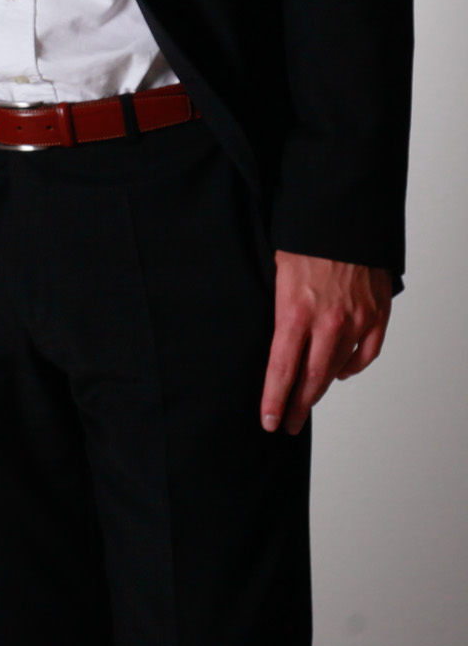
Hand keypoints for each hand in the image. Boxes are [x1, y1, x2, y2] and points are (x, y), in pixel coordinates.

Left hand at [260, 251, 391, 433]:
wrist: (344, 221)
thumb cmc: (303, 244)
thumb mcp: (276, 276)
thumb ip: (279, 313)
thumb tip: (275, 344)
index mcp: (295, 312)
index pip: (282, 368)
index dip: (275, 398)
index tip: (268, 420)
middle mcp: (327, 322)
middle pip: (311, 378)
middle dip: (297, 406)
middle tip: (287, 425)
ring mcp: (356, 321)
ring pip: (338, 368)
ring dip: (321, 389)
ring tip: (306, 404)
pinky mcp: (377, 316)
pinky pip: (366, 354)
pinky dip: (352, 367)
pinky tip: (340, 373)